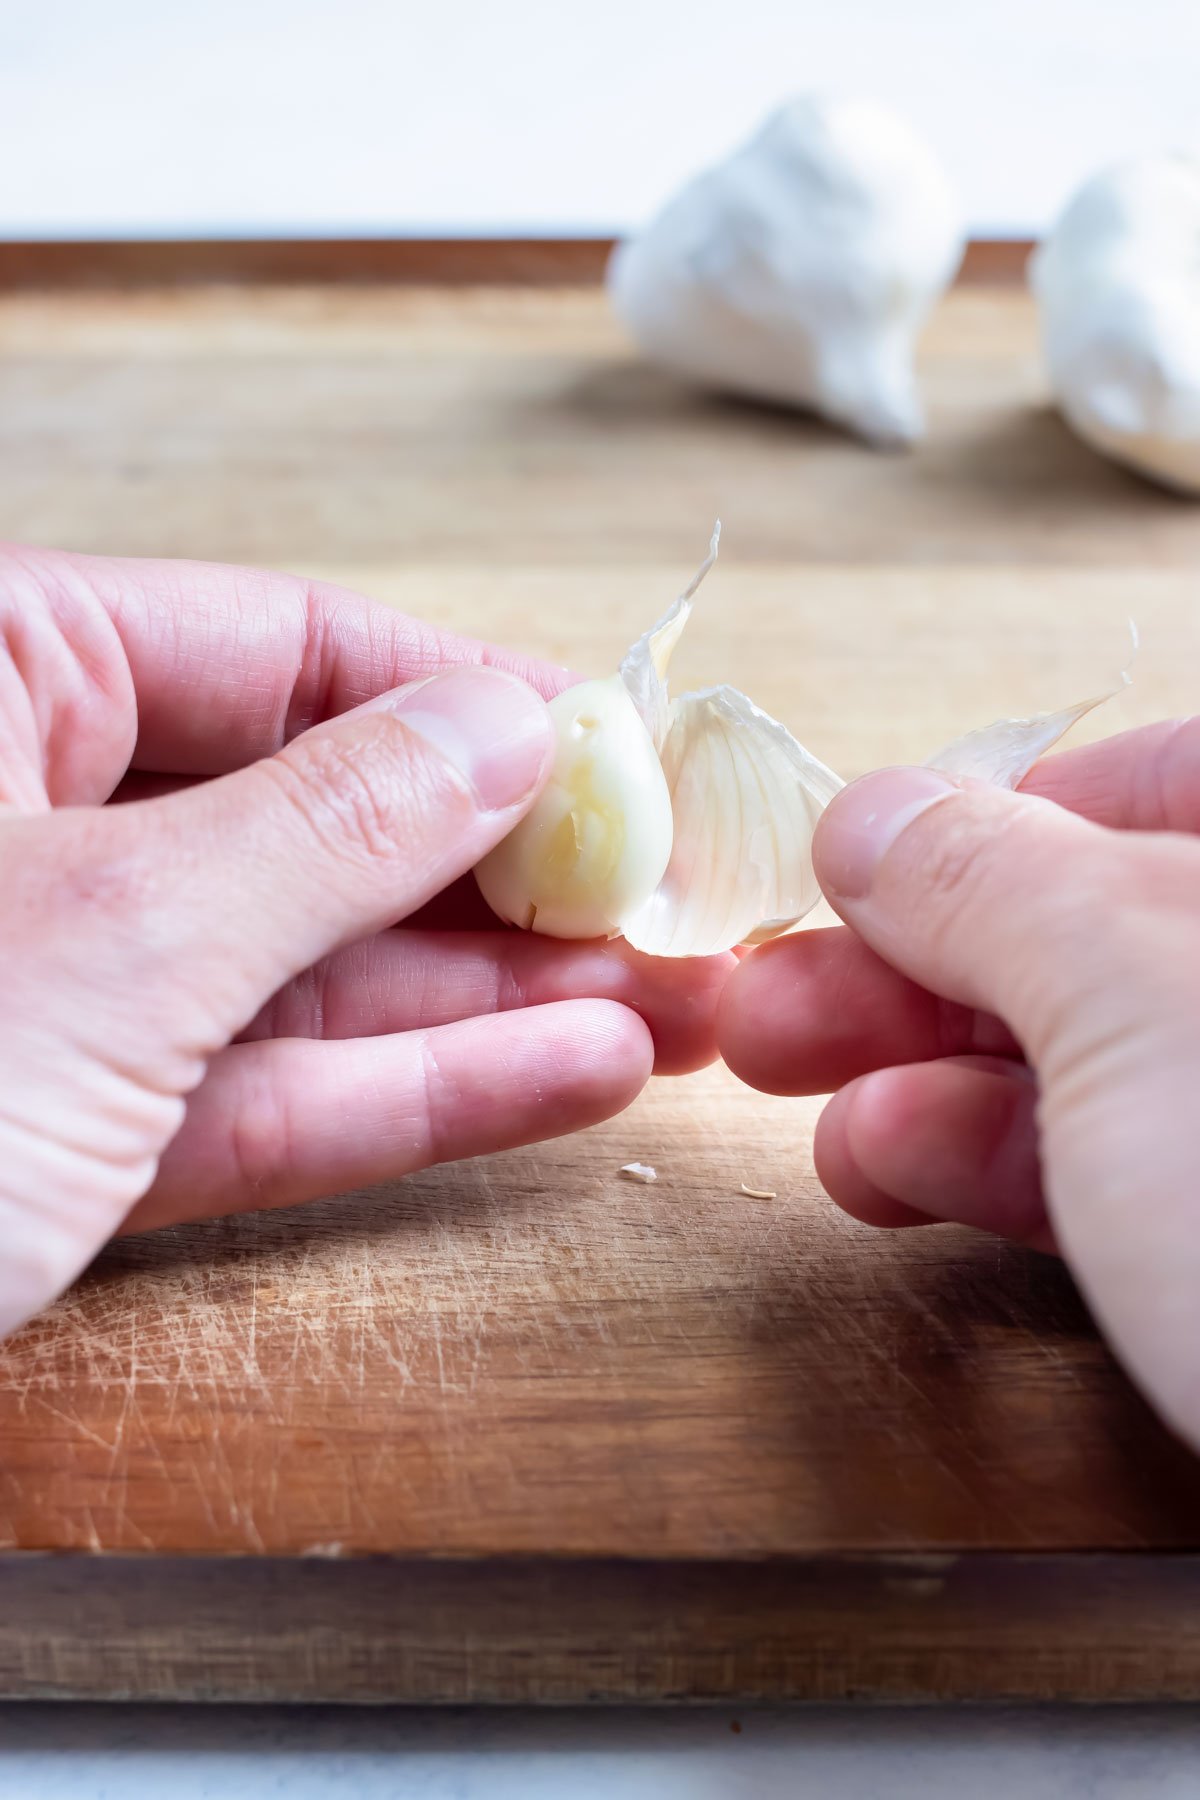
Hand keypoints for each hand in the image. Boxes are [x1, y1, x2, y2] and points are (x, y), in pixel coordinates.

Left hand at [0, 546, 729, 1337]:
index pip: (286, 644)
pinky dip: (409, 1090)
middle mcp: (22, 812)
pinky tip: (566, 1075)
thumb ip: (338, 822)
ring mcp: (49, 980)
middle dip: (509, 870)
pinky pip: (263, 1087)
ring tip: (666, 1001)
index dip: (475, 700)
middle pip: (317, 810)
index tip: (624, 756)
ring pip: (307, 964)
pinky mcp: (61, 1130)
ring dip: (493, 993)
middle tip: (670, 903)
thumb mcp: (118, 931)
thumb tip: (509, 728)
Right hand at [719, 721, 1199, 1446]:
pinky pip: (1120, 1169)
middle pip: (1101, 928)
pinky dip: (990, 1164)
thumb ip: (997, 882)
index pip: (1154, 781)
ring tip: (798, 1093)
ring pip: (1098, 1060)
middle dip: (914, 963)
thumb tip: (880, 818)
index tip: (853, 871)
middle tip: (776, 997)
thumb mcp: (1141, 996)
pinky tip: (890, 1167)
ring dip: (923, 1072)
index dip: (981, 819)